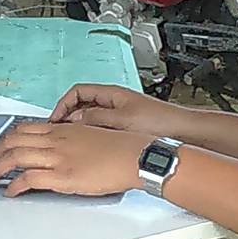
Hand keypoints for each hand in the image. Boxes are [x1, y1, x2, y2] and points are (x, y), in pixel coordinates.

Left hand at [0, 122, 152, 197]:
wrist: (136, 155)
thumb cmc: (120, 148)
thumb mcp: (90, 136)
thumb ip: (71, 141)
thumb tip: (60, 151)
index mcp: (62, 129)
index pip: (23, 129)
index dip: (5, 139)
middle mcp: (56, 140)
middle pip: (12, 141)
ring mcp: (58, 157)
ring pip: (15, 157)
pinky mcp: (63, 176)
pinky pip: (29, 178)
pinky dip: (14, 185)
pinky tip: (10, 192)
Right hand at [49, 82, 187, 138]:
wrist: (183, 131)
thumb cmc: (159, 122)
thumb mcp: (122, 120)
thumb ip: (96, 117)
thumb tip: (74, 119)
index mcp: (111, 94)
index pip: (76, 92)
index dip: (62, 105)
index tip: (54, 120)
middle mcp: (113, 101)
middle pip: (80, 104)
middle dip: (67, 117)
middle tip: (57, 132)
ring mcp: (118, 114)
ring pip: (89, 118)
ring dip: (78, 127)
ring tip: (71, 141)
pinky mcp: (124, 127)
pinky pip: (99, 128)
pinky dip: (90, 135)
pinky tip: (90, 146)